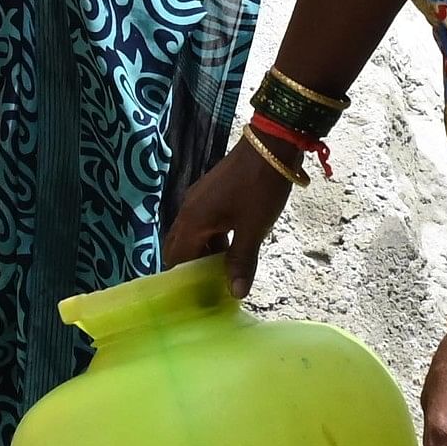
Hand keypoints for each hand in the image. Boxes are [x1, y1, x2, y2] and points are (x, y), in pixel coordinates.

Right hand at [167, 138, 295, 292]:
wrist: (269, 146)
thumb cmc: (259, 189)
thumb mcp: (253, 229)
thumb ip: (241, 262)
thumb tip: (236, 293)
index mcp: (192, 221)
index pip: (176, 259)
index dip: (183, 281)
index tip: (194, 299)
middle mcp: (188, 210)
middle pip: (179, 247)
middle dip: (190, 268)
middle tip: (205, 289)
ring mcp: (198, 200)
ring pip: (192, 235)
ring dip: (203, 253)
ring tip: (220, 274)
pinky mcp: (210, 193)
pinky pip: (202, 223)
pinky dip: (211, 239)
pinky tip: (229, 249)